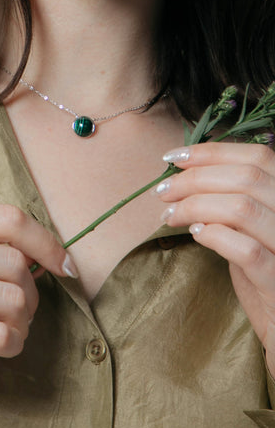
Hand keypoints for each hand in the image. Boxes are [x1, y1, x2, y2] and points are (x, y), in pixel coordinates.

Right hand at [0, 201, 76, 393]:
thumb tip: (28, 256)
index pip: (10, 219)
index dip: (48, 243)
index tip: (65, 265)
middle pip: (16, 264)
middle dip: (32, 292)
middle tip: (22, 310)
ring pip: (14, 299)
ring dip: (24, 321)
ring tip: (10, 330)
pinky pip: (0, 335)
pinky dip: (14, 344)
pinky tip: (4, 348)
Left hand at [154, 142, 274, 375]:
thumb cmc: (263, 276)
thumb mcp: (251, 232)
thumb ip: (231, 204)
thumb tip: (184, 178)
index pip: (257, 157)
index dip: (212, 152)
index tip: (173, 157)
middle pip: (245, 177)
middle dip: (195, 178)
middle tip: (163, 191)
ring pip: (242, 208)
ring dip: (196, 205)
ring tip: (169, 214)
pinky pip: (246, 250)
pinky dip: (214, 236)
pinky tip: (194, 234)